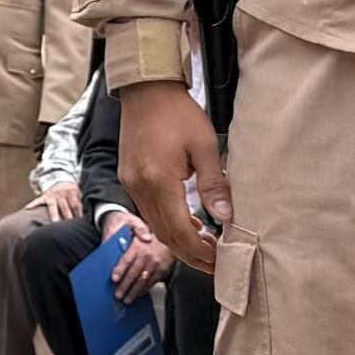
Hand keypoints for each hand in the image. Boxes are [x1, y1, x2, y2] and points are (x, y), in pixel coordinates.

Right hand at [35, 177, 84, 223]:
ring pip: (53, 205)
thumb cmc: (70, 189)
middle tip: (68, 226)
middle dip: (67, 215)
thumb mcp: (78, 192)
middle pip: (64, 206)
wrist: (59, 177)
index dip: (78, 213)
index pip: (75, 205)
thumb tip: (87, 215)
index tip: (79, 222)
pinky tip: (28, 208)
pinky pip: (37, 200)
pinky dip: (33, 204)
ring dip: (54, 214)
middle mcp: (61, 194)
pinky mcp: (44, 196)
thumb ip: (81, 202)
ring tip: (54, 222)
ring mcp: (52, 195)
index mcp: (71, 192)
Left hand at [107, 213, 173, 298]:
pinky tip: (138, 294)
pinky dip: (144, 290)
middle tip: (118, 295)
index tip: (114, 279)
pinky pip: (151, 282)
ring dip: (134, 291)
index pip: (126, 259)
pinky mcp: (162, 270)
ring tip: (127, 299)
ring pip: (142, 280)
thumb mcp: (135, 232)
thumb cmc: (147, 238)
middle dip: (125, 286)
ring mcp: (155, 264)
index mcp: (138, 246)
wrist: (168, 239)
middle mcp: (147, 256)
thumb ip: (123, 241)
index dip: (120, 270)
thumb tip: (110, 247)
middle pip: (134, 273)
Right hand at [115, 84, 231, 268]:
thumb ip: (214, 184)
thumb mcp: (204, 145)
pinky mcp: (129, 179)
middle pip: (165, 235)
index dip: (199, 250)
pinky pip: (148, 211)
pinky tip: (187, 222)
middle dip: (190, 254)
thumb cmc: (177, 112)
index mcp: (158, 181)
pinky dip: (168, 223)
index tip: (218, 259)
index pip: (179, 230)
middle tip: (214, 264)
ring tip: (205, 246)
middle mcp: (140, 187)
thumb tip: (225, 217)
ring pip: (155, 226)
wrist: (146, 90)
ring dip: (179, 241)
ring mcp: (131, 184)